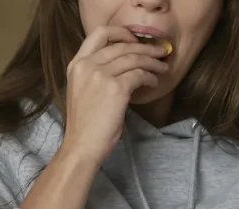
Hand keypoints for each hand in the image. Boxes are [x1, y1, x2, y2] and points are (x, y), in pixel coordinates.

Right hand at [61, 26, 169, 166]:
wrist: (82, 146)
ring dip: (152, 62)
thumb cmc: (85, 125)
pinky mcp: (116, 88)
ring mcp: (101, 75)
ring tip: (162, 67)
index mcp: (76, 64)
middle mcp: (87, 65)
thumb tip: (123, 66)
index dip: (121, 32)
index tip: (135, 40)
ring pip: (134, 58)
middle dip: (145, 47)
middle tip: (160, 52)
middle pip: (122, 46)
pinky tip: (154, 82)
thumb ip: (96, 74)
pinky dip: (150, 77)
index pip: (99, 34)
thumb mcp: (83, 91)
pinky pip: (139, 75)